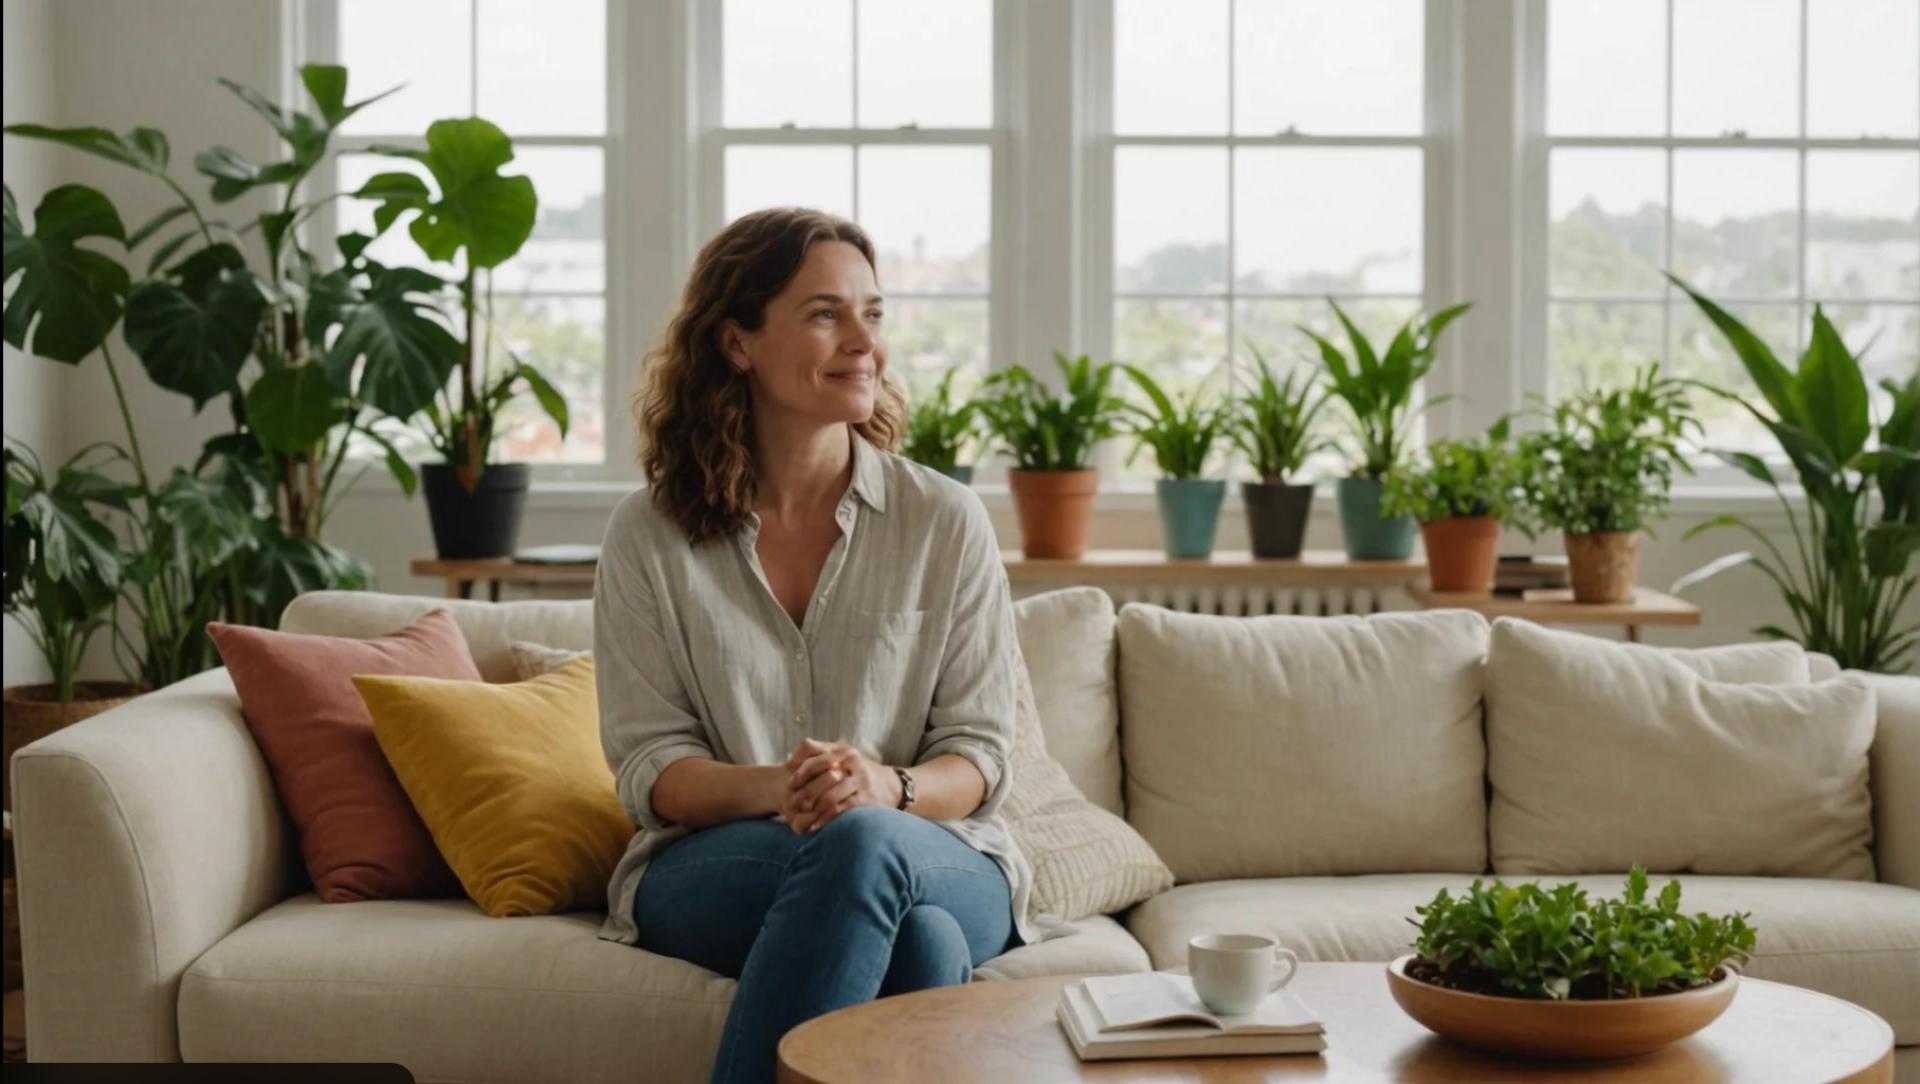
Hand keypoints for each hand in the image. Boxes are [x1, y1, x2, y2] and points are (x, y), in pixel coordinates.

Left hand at [781, 738, 899, 834]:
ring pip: (830, 794)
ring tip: (801, 814)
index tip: (790, 783)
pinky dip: (825, 818)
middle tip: (792, 802)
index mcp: (843, 751)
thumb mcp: (844, 757)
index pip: (814, 751)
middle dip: (804, 789)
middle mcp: (852, 762)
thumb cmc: (860, 773)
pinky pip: (840, 809)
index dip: (799, 768)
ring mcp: (860, 781)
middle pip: (821, 772)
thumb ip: (820, 754)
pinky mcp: (866, 800)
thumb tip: (789, 761)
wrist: (893, 786)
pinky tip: (815, 825)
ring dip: (813, 806)